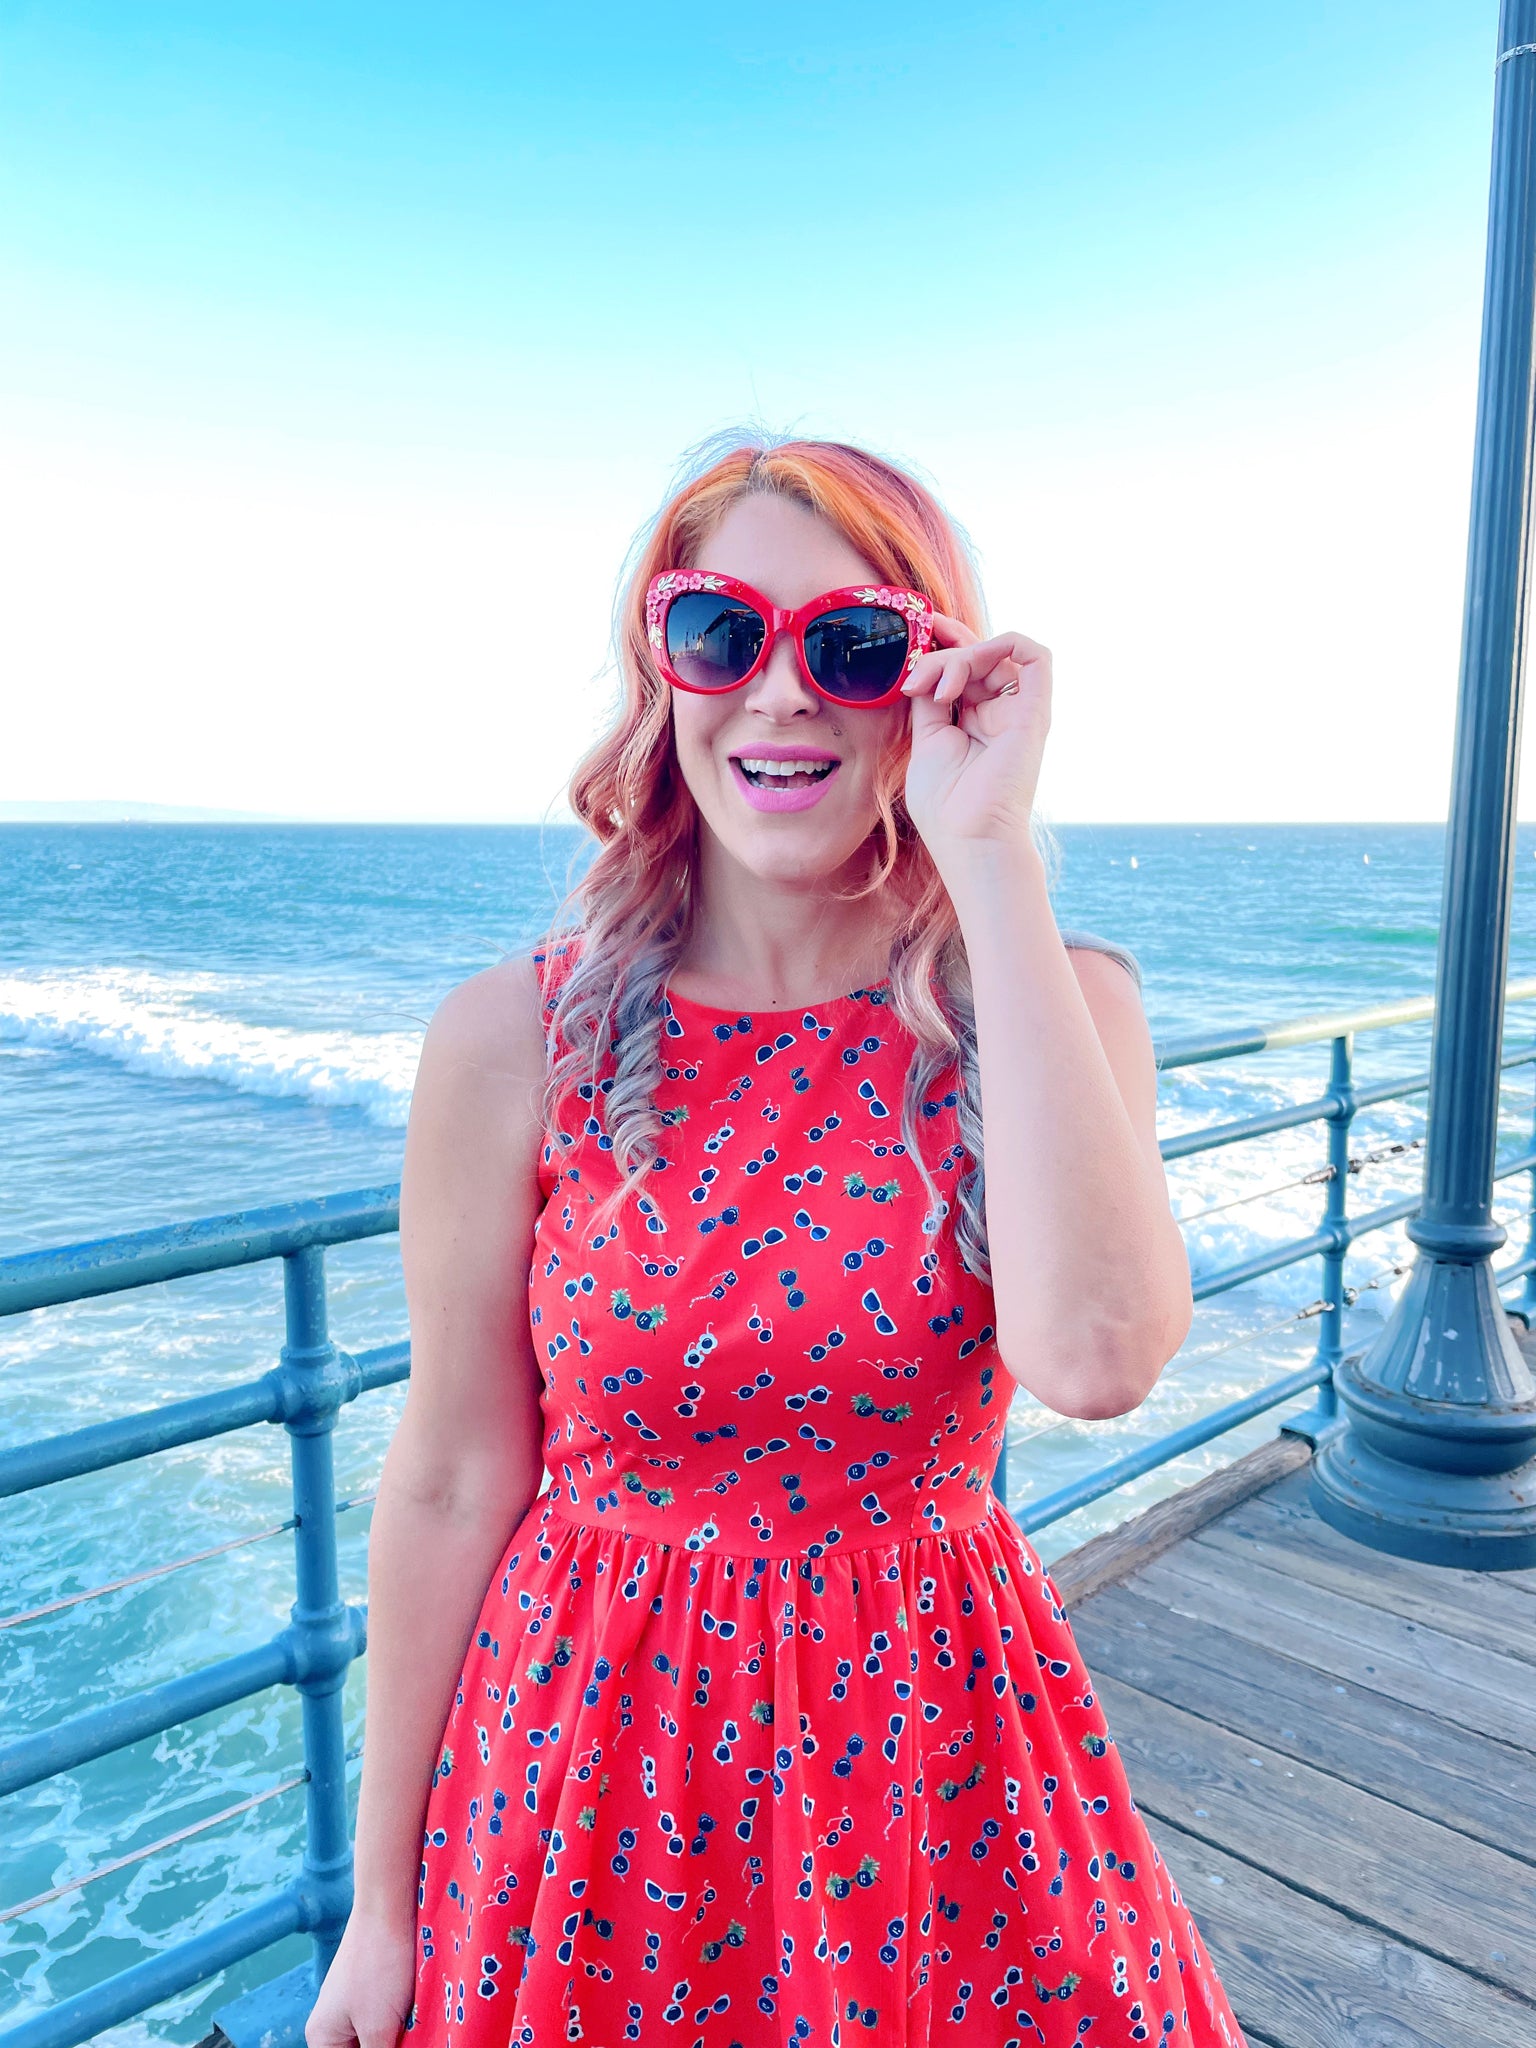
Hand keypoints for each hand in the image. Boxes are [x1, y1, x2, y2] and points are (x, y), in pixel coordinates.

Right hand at [305, 1909, 415, 2047]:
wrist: (390, 1906)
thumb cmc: (379, 1964)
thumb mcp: (380, 2028)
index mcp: (323, 2039)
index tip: (395, 2045)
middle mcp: (333, 2025)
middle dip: (390, 2046)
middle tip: (409, 2036)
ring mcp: (353, 2006)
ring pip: (377, 2039)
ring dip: (397, 2038)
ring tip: (411, 2026)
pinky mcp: (374, 1991)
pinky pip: (385, 2022)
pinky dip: (400, 2025)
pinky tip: (415, 2017)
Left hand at [900, 613, 1050, 866]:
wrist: (969, 837)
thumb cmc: (945, 804)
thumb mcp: (926, 740)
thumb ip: (930, 699)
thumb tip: (925, 665)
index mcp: (975, 721)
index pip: (967, 666)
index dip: (946, 641)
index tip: (917, 627)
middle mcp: (1000, 712)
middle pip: (976, 656)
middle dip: (943, 649)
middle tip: (913, 672)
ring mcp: (1019, 711)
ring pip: (996, 653)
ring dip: (959, 658)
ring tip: (937, 690)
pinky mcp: (1035, 712)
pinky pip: (1035, 656)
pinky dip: (1002, 644)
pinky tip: (966, 668)